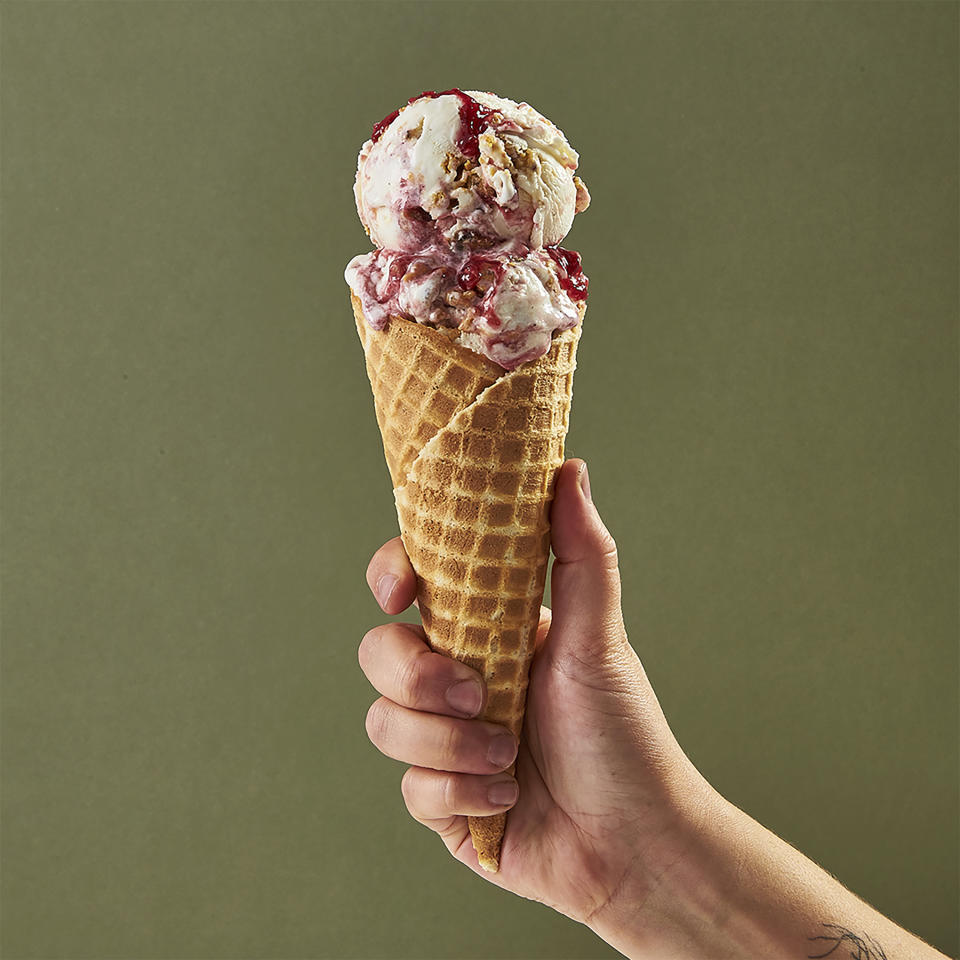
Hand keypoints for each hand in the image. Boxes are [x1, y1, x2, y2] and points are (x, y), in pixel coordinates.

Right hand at [359, 459, 710, 928]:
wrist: (633, 843)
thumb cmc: (624, 733)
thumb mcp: (600, 639)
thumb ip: (580, 553)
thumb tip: (570, 467)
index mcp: (485, 631)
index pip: (413, 585)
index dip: (392, 577)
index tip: (402, 593)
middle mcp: (457, 679)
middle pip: (379, 653)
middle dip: (418, 675)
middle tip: (478, 691)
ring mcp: (444, 740)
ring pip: (385, 723)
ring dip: (450, 744)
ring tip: (509, 756)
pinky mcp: (441, 800)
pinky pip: (412, 790)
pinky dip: (461, 795)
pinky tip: (507, 799)